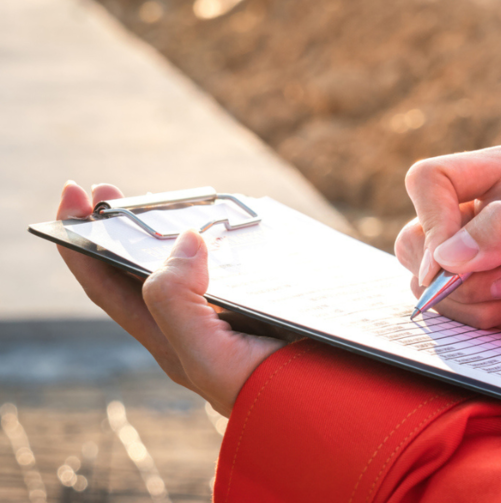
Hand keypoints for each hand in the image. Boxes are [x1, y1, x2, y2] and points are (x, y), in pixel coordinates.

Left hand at [56, 182, 288, 415]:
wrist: (329, 408)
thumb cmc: (267, 393)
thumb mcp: (209, 357)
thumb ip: (178, 304)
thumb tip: (183, 241)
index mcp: (168, 337)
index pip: (105, 284)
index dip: (79, 242)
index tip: (74, 194)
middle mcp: (191, 325)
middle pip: (137, 271)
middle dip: (117, 228)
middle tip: (112, 189)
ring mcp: (226, 314)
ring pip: (183, 266)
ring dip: (167, 231)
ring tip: (167, 201)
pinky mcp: (260, 305)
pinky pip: (227, 268)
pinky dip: (219, 243)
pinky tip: (229, 227)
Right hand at [395, 143, 500, 339]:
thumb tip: (447, 255)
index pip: (431, 181)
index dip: (432, 221)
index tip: (448, 265)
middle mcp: (482, 205)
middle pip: (420, 238)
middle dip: (459, 278)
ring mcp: (477, 246)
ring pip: (429, 279)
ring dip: (473, 302)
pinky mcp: (479, 281)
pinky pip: (449, 305)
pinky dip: (481, 318)